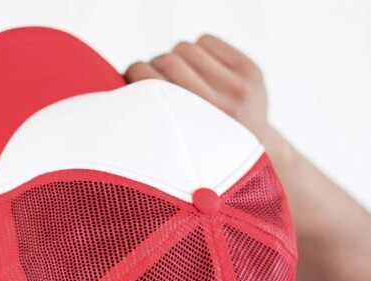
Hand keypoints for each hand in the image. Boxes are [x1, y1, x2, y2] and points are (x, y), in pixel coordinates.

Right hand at [125, 34, 270, 147]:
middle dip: (152, 66)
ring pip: (185, 48)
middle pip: (168, 61)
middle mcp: (223, 106)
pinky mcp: (250, 70)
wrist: (251, 150)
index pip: (153, 84)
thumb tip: (119, 86)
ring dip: (175, 58)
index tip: (129, 80)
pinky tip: (197, 70)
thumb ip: (154, 122)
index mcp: (197, 129)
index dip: (134, 74)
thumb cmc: (202, 148)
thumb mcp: (174, 149)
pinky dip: (195, 51)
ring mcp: (240, 86)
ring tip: (177, 78)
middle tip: (151, 79)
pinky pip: (206, 41)